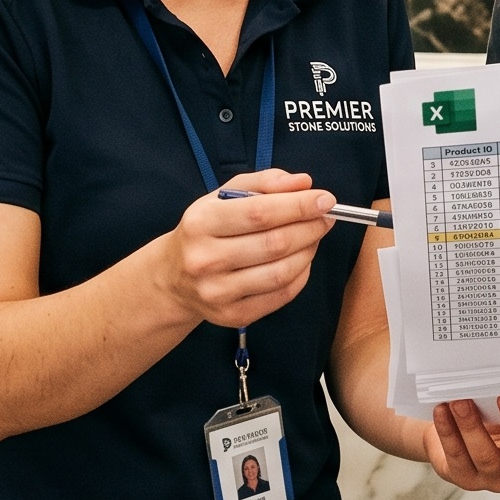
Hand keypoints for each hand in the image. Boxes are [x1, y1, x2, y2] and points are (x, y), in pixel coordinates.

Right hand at [152, 170, 334, 328]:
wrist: (173, 279)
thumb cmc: (205, 231)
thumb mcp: (222, 197)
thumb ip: (263, 184)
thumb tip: (303, 183)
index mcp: (201, 223)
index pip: (260, 213)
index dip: (298, 206)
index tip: (325, 199)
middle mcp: (205, 259)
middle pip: (274, 244)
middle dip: (310, 228)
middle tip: (326, 218)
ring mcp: (217, 292)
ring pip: (281, 272)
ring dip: (308, 251)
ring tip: (314, 237)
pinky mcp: (231, 315)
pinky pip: (280, 295)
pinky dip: (301, 276)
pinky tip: (301, 260)